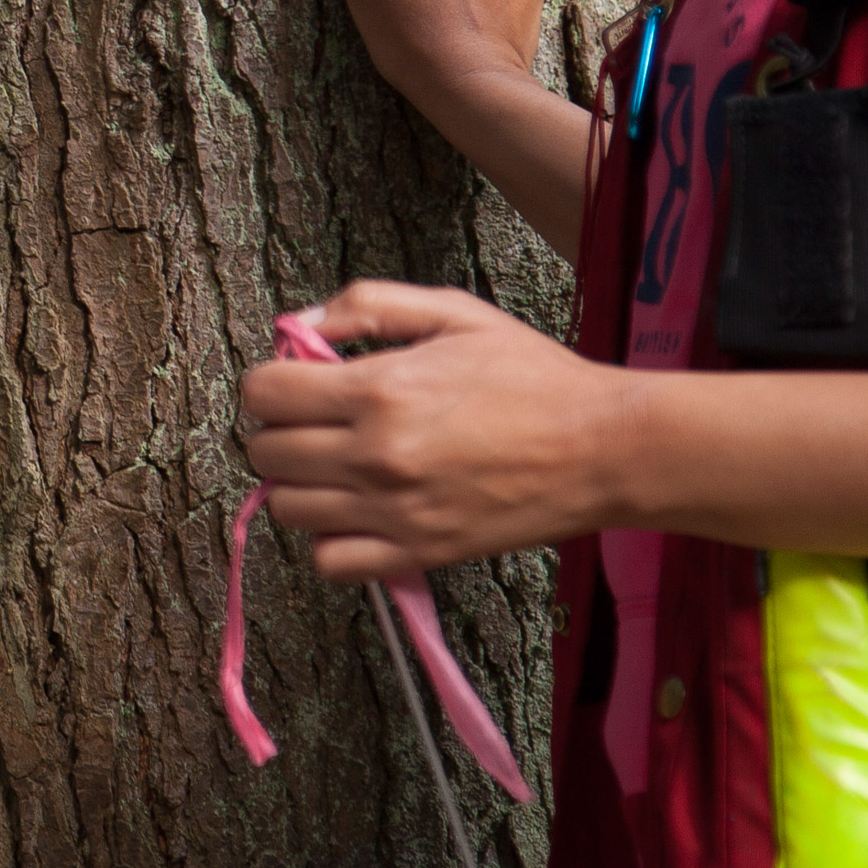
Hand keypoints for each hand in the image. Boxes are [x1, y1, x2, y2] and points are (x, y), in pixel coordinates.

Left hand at [240, 281, 633, 580]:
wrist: (603, 448)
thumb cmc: (533, 375)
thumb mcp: (453, 312)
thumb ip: (370, 305)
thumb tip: (303, 323)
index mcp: (379, 389)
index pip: (263, 393)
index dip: (271, 382)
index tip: (297, 381)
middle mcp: (376, 455)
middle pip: (266, 452)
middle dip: (280, 430)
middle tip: (319, 422)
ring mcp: (394, 511)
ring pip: (288, 509)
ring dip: (299, 485)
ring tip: (337, 466)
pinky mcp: (419, 554)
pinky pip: (331, 562)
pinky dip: (330, 540)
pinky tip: (357, 512)